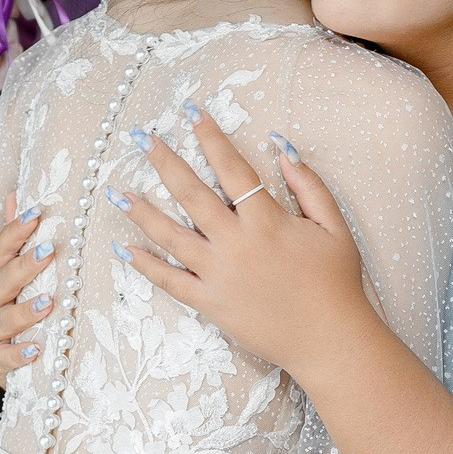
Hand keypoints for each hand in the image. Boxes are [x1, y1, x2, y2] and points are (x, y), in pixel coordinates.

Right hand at [0, 193, 56, 381]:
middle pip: (0, 281)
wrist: (3, 363)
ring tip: (48, 303)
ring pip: (1, 320)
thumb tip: (16, 195)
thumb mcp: (14, 277)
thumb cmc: (13, 312)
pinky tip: (35, 349)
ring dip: (24, 311)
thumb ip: (14, 240)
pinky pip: (3, 359)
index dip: (15, 232)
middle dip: (23, 266)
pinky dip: (17, 355)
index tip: (37, 213)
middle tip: (49, 251)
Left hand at [113, 110, 374, 377]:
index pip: (232, 169)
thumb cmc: (336, 283)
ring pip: (172, 236)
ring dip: (142, 212)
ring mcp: (219, 275)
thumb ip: (309, 186)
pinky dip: (146, 266)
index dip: (211, 138)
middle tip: (142, 139)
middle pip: (192, 195)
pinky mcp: (210, 304)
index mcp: (267, 221)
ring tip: (116, 191)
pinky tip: (124, 249)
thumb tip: (282, 148)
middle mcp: (237, 243)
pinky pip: (171, 282)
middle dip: (165, 163)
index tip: (191, 112)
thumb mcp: (334, 227)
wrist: (329, 341)